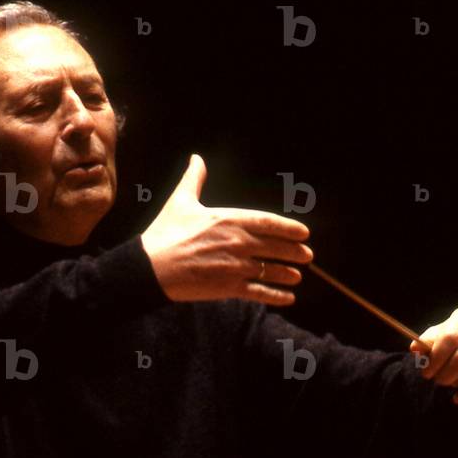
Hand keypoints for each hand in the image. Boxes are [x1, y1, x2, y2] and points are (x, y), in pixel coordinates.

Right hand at [141, 154, 313, 304]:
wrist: (149, 267)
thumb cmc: (164, 233)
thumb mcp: (180, 202)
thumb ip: (194, 180)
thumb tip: (196, 159)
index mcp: (228, 219)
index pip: (268, 223)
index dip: (289, 228)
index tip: (304, 233)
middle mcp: (237, 242)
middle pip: (275, 247)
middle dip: (294, 252)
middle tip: (308, 256)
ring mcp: (234, 266)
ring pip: (270, 271)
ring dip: (287, 274)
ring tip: (298, 276)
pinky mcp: (227, 287)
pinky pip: (259, 292)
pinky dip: (276, 296)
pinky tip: (288, 298)